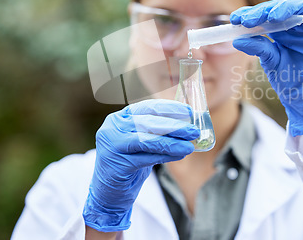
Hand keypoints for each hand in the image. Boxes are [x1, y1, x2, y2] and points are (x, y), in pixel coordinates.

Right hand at [83, 99, 198, 231]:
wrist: (109, 193)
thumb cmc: (129, 164)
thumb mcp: (141, 142)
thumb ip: (157, 132)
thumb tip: (187, 124)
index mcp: (119, 118)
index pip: (146, 108)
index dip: (169, 108)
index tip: (188, 112)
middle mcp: (112, 129)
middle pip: (148, 123)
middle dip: (174, 126)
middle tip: (194, 130)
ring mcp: (112, 146)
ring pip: (147, 141)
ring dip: (172, 143)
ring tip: (190, 146)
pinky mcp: (116, 165)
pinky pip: (146, 158)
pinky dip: (165, 156)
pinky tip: (179, 155)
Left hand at [231, 0, 302, 136]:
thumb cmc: (289, 80)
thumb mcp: (271, 62)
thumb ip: (258, 48)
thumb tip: (237, 40)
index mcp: (280, 29)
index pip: (265, 13)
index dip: (251, 13)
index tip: (235, 19)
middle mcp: (297, 25)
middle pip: (282, 7)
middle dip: (264, 11)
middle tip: (250, 20)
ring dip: (288, 8)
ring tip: (273, 17)